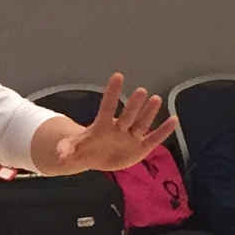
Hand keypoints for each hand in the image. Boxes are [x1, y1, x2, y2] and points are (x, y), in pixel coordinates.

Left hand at [30, 75, 174, 175]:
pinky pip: (154, 139)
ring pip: (142, 123)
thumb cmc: (85, 148)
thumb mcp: (73, 150)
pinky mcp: (141, 147)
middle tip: (140, 91)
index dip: (112, 93)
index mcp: (102, 125)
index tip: (117, 76)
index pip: (107, 106)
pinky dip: (163, 131)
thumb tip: (61, 158)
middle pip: (127, 115)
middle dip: (133, 105)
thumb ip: (68, 151)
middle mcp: (119, 127)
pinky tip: (174, 120)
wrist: (96, 156)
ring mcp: (131, 136)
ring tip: (156, 99)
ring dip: (149, 113)